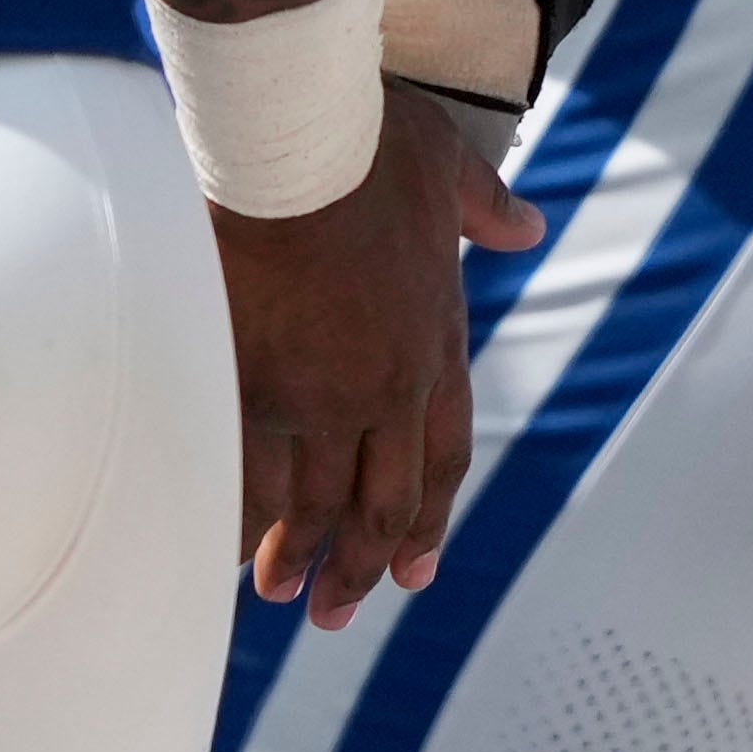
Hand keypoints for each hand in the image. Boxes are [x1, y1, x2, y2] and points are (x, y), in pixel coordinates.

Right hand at [207, 106, 538, 626]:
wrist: (292, 139)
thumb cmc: (368, 143)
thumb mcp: (449, 167)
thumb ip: (488, 208)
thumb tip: (527, 225)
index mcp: (436, 342)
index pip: (443, 456)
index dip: (430, 521)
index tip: (415, 570)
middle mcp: (384, 386)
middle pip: (382, 504)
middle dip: (362, 566)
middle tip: (339, 611)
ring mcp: (318, 392)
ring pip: (312, 503)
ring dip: (297, 557)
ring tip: (278, 593)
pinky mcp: (253, 381)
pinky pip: (248, 472)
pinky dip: (241, 515)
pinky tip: (225, 543)